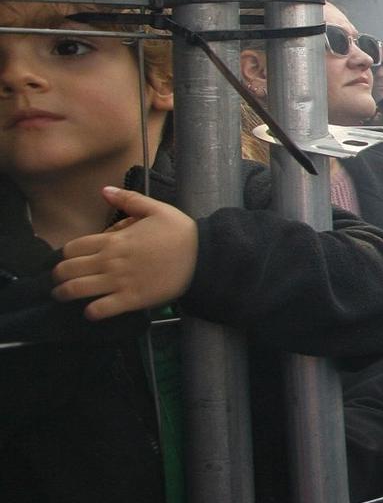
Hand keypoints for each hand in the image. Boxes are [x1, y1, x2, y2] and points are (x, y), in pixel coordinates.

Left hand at [51, 186, 196, 320]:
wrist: (204, 257)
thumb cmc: (181, 233)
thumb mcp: (156, 209)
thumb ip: (128, 200)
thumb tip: (104, 190)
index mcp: (114, 240)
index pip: (72, 248)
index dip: (65, 255)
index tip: (68, 260)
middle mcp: (110, 261)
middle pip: (67, 270)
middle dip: (57, 276)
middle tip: (59, 280)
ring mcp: (119, 282)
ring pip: (76, 290)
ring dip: (64, 294)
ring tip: (63, 296)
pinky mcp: (131, 300)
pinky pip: (100, 310)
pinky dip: (90, 312)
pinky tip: (90, 311)